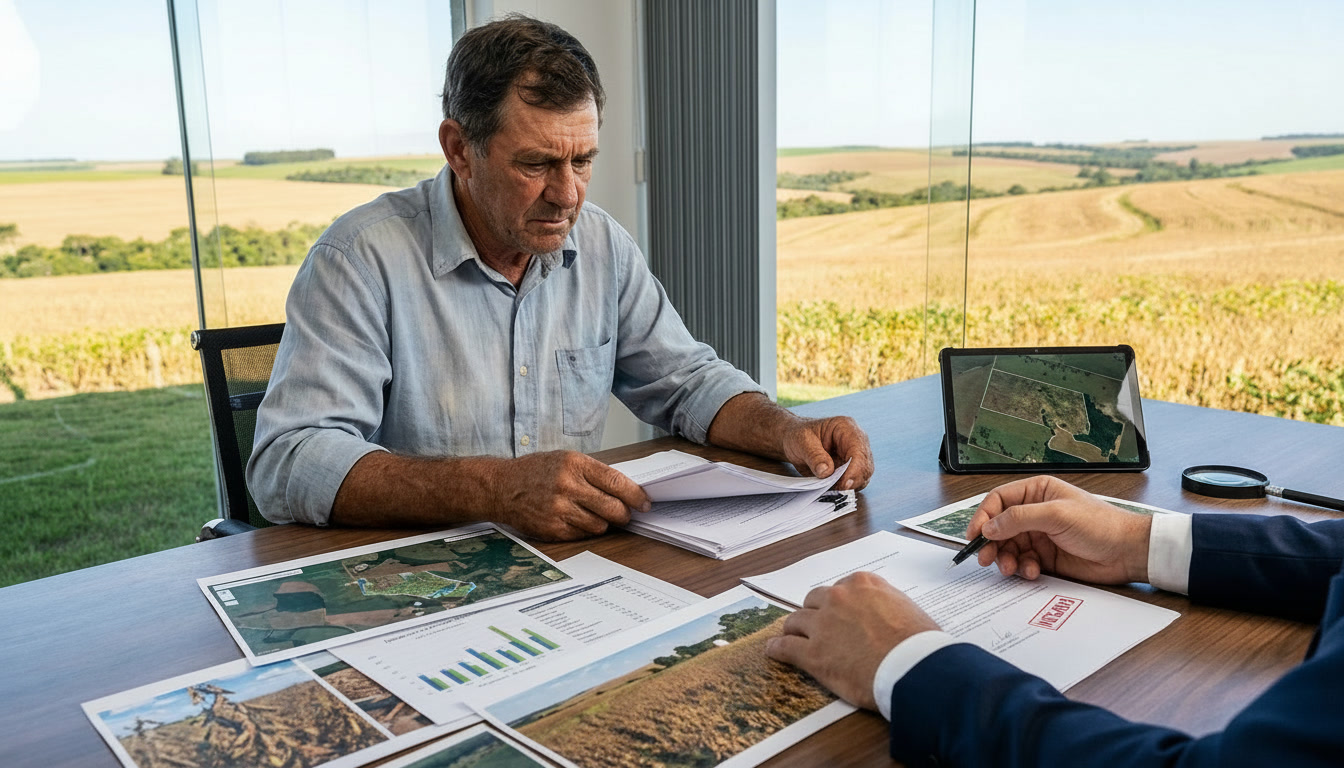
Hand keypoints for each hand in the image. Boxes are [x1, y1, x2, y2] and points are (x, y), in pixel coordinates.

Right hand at [488, 451, 651, 540]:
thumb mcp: (565, 460)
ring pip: (600, 525)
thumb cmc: (535, 471)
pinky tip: (579, 520)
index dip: (636, 495)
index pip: (616, 482)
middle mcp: (567, 486)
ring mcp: (559, 509)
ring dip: (604, 523)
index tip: (644, 502)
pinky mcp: (552, 528)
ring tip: (597, 515)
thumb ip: (593, 473)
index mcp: (574, 464)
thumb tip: (626, 490)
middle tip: (626, 514)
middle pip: (613, 508)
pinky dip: (586, 530)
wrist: (500, 487)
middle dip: (625, 514)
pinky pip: (583, 535)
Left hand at [766, 572, 936, 710]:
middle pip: (814, 600)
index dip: (839, 604)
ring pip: (796, 621)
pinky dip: (778, 649)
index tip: (839, 613)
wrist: (914, 668)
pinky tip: (774, 651)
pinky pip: (785, 647)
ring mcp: (823, 624)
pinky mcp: (812, 653)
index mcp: (863, 584)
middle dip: (815, 613)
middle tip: (819, 627)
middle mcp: (839, 598)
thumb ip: (887, 604)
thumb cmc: (920, 643)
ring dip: (796, 630)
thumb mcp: (908, 609)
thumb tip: (886, 614)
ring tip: (793, 639)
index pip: (841, 588)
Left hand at [781, 415, 874, 491]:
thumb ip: (814, 456)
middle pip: (865, 465)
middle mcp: (856, 441)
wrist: (795, 440)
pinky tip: (833, 488)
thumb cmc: (799, 436)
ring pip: (863, 476)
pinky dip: (846, 488)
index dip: (855, 469)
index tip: (844, 484)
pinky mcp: (851, 468)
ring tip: (832, 488)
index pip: (858, 451)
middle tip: (837, 490)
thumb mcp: (801, 442)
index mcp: (846, 428)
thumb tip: (826, 472)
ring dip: (850, 485)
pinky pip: (855, 482)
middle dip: (853, 480)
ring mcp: (855, 456)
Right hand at [966, 476, 1152, 583]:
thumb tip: (989, 526)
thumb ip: (1019, 518)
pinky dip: (1022, 569)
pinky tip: (1032, 572)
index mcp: (1037, 492)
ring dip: (1005, 560)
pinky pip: (1022, 563)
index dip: (983, 517)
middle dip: (990, 543)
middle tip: (985, 558)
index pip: (999, 501)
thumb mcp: (1056, 515)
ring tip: (1010, 569)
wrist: (1127, 553)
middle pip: (999, 527)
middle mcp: (1035, 512)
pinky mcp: (1045, 557)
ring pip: (1008, 548)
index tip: (974, 535)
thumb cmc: (1101, 525)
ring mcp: (1039, 535)